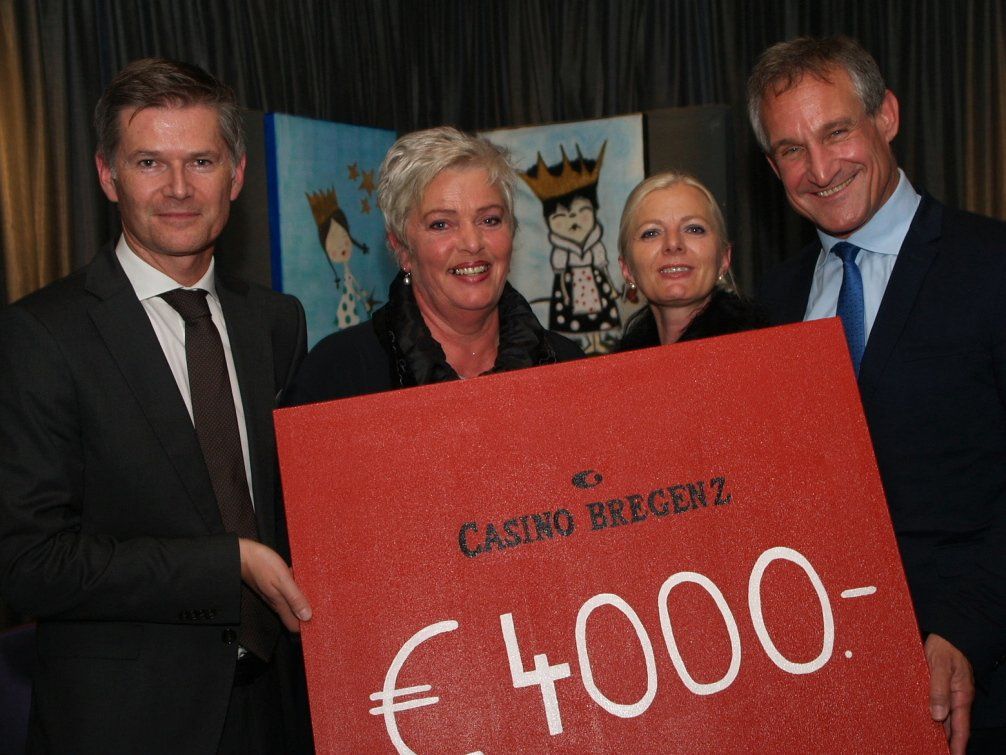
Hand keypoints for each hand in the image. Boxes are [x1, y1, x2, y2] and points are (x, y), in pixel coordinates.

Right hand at [238, 538, 311, 631]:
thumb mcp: (283, 580)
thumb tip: (306, 616)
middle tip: (320, 609)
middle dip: (306, 615)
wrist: (243, 555)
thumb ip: (294, 598)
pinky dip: (296, 590)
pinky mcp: (272, 586)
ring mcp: (273, 594)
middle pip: (293, 615)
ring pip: (291, 603)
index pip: (293, 626)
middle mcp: (277, 602)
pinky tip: (300, 580)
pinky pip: (287, 592)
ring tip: (315, 596)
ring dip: (302, 601)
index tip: (318, 623)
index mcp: (280, 604)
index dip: (305, 627)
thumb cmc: (261, 565)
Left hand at [925, 633, 973, 754]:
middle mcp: (956, 698)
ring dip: (939, 730)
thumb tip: (938, 715)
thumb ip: (939, 690)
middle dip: (948, 742)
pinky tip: (924, 721)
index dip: (958, 745)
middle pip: (953, 726)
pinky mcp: (939, 687)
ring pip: (945, 717)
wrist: (947, 634)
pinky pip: (938, 705)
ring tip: (928, 743)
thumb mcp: (941, 668)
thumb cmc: (946, 649)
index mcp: (961, 696)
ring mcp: (948, 693)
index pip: (961, 727)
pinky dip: (933, 716)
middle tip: (935, 752)